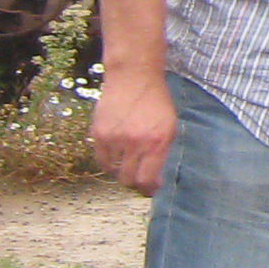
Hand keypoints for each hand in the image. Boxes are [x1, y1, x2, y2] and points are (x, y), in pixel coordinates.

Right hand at [91, 69, 177, 195]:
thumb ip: (162, 152)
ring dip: (121, 170)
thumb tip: (154, 178)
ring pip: (114, 170)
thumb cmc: (156, 102)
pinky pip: (101, 160)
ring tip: (128, 161)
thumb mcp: (170, 126)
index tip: (150, 189)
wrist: (133, 78)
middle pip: (128, 179)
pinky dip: (108, 162)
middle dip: (134, 183)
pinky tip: (115, 157)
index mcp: (157, 143)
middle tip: (138, 180)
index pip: (147, 179)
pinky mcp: (98, 134)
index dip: (148, 189)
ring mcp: (114, 139)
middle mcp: (135, 143)